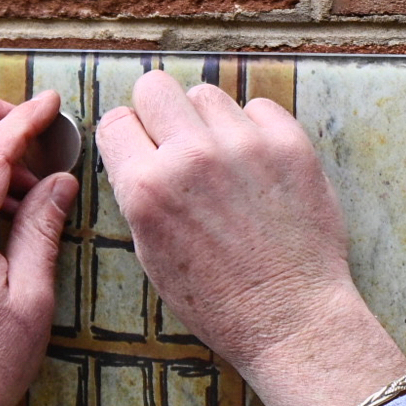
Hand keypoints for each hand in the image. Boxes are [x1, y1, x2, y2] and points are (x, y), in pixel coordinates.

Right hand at [94, 72, 405, 405]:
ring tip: (222, 160)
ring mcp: (244, 145)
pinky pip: (259, 107)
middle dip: (159, 112)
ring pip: (207, 94)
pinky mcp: (290, 144)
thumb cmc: (219, 300)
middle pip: (155, 86)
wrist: (291, 319)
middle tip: (176, 142)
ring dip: (208, 121)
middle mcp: (191, 158)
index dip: (127, 136)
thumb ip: (141, 192)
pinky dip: (254, 128)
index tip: (141, 147)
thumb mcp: (152, 253)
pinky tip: (257, 165)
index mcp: (146, 189)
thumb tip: (140, 148)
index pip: (115, 121)